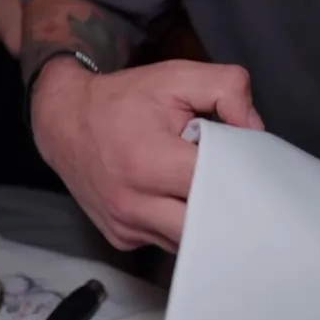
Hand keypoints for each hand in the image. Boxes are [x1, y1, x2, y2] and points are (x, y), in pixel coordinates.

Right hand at [30, 58, 264, 252]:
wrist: (64, 121)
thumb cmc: (123, 99)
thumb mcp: (176, 77)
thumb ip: (226, 90)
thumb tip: (255, 131)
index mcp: (149, 161)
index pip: (216, 183)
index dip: (240, 172)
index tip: (250, 162)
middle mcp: (133, 203)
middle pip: (207, 223)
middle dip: (229, 205)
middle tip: (241, 184)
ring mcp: (126, 226)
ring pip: (190, 240)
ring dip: (206, 218)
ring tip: (209, 188)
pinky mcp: (122, 238)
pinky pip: (168, 241)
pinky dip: (182, 224)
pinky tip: (182, 199)